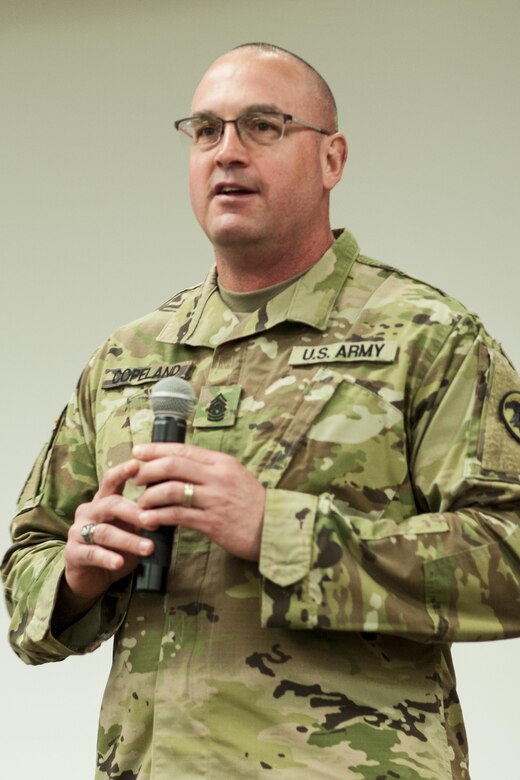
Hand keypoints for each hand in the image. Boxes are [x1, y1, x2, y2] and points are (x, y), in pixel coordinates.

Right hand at [55, 459, 150, 631]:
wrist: (89, 577)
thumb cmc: (114, 547)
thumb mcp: (130, 529)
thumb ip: (143, 517)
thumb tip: (171, 505)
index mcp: (103, 501)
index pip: (111, 481)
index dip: (123, 472)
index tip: (137, 465)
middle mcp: (89, 512)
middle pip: (111, 505)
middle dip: (134, 512)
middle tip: (154, 521)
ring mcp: (78, 532)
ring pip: (104, 532)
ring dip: (128, 540)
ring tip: (148, 548)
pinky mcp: (73, 553)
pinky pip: (91, 553)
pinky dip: (107, 557)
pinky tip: (119, 562)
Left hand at [133, 443, 265, 561]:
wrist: (273, 529)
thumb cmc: (251, 504)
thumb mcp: (234, 476)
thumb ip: (209, 469)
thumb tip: (178, 464)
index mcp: (222, 462)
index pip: (183, 450)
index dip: (156, 449)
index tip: (138, 451)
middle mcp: (218, 477)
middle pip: (173, 465)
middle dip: (148, 470)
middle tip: (136, 478)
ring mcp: (214, 499)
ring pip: (170, 490)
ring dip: (149, 496)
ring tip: (140, 503)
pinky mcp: (211, 522)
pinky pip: (177, 515)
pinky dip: (158, 516)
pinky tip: (149, 520)